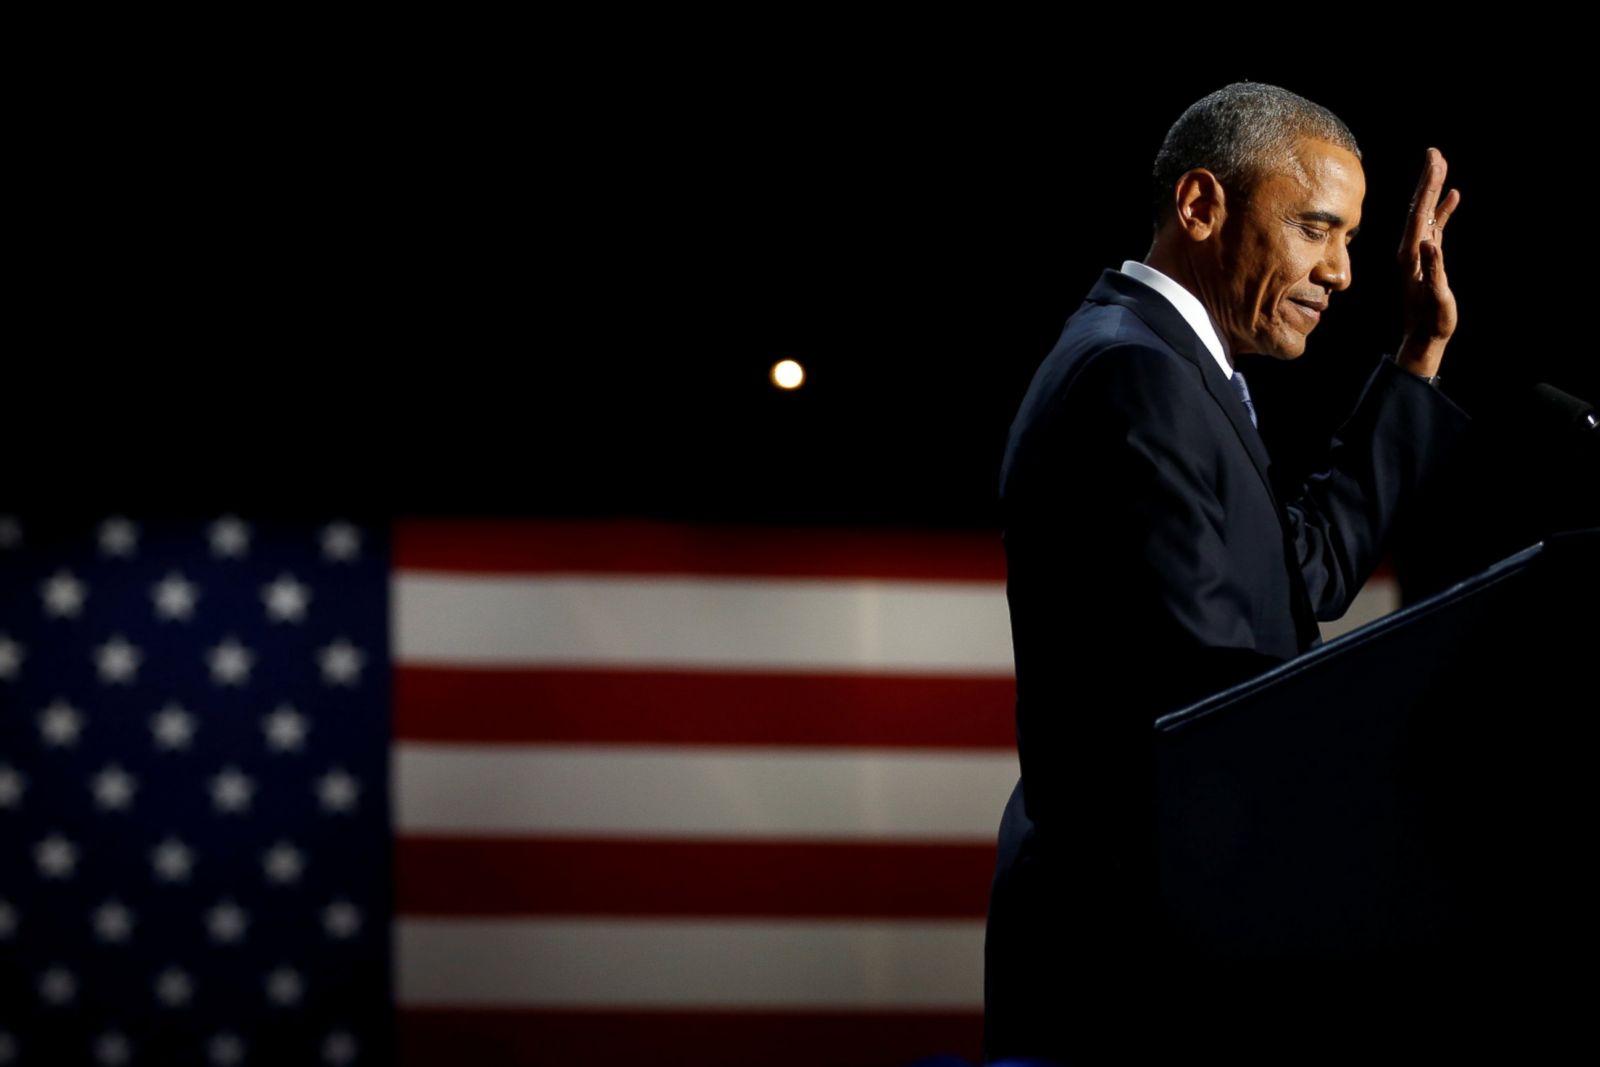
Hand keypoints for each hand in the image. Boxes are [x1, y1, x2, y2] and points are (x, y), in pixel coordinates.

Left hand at [1396, 147, 1459, 376]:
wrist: (1423, 338)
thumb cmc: (1432, 321)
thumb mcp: (1436, 297)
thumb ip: (1434, 270)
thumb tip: (1431, 242)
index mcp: (1410, 255)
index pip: (1417, 214)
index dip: (1426, 187)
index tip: (1434, 162)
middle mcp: (1411, 250)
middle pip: (1418, 208)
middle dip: (1427, 179)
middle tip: (1434, 152)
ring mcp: (1419, 252)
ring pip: (1425, 214)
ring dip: (1433, 190)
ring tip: (1441, 164)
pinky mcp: (1428, 257)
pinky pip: (1435, 227)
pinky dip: (1443, 210)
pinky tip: (1452, 196)